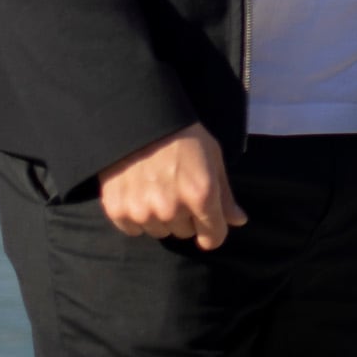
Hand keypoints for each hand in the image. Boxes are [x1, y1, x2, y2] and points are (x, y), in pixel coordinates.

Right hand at [97, 122, 247, 248]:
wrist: (139, 119)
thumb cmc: (183, 136)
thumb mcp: (213, 158)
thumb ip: (225, 195)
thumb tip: (239, 222)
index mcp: (201, 195)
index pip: (213, 238)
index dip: (213, 232)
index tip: (208, 226)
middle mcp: (172, 208)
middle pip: (184, 233)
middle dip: (185, 217)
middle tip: (177, 190)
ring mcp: (143, 211)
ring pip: (159, 231)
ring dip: (160, 218)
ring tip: (157, 189)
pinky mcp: (118, 210)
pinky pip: (133, 230)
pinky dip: (136, 217)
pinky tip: (138, 193)